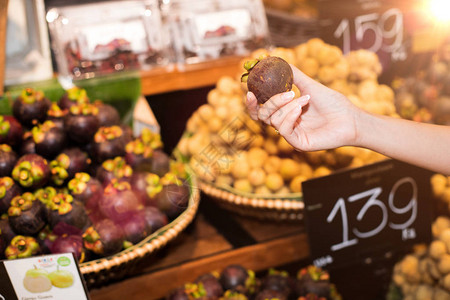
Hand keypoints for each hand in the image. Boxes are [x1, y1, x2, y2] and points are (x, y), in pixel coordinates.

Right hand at [245, 65, 361, 151]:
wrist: (351, 118)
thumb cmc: (334, 104)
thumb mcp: (310, 86)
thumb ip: (294, 75)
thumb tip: (278, 59)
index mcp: (285, 114)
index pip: (261, 111)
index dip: (252, 103)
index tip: (249, 91)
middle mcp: (285, 125)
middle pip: (263, 116)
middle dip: (270, 103)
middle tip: (287, 93)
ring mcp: (291, 136)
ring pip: (273, 121)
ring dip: (287, 107)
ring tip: (304, 99)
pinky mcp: (298, 143)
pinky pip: (284, 130)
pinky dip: (289, 117)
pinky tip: (300, 109)